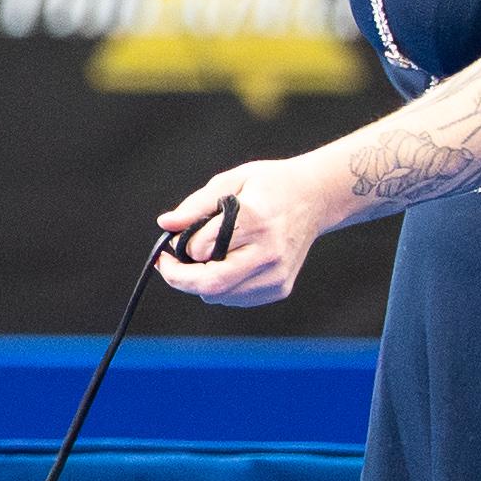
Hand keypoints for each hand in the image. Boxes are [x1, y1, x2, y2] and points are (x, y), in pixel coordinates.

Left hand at [153, 160, 323, 308]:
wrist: (315, 198)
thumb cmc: (269, 186)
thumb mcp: (230, 181)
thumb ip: (196, 205)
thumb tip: (166, 224)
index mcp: (255, 219)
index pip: (203, 248)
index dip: (180, 247)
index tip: (172, 240)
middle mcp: (269, 252)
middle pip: (211, 283)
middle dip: (179, 278)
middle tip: (166, 264)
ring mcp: (276, 274)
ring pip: (220, 295)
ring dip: (199, 282)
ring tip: (201, 258)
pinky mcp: (280, 288)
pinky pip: (235, 298)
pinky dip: (220, 287)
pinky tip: (226, 264)